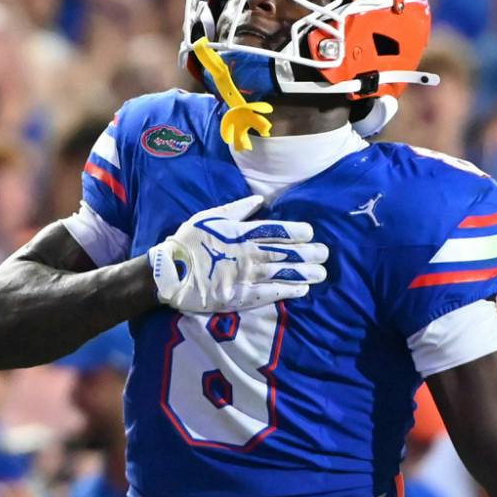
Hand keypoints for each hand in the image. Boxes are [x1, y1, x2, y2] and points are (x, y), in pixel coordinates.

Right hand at [150, 195, 327, 314]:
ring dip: (304, 273)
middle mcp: (248, 254)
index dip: (297, 231)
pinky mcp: (241, 296)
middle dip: (308, 253)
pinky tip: (303, 290)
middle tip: (325, 254)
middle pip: (285, 253)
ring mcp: (246, 276)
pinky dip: (288, 291)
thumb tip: (260, 200)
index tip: (311, 232)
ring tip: (322, 273)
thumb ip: (237, 209)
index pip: (276, 230)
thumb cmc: (189, 241)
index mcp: (241, 233)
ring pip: (282, 273)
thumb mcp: (210, 216)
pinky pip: (269, 293)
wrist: (171, 273)